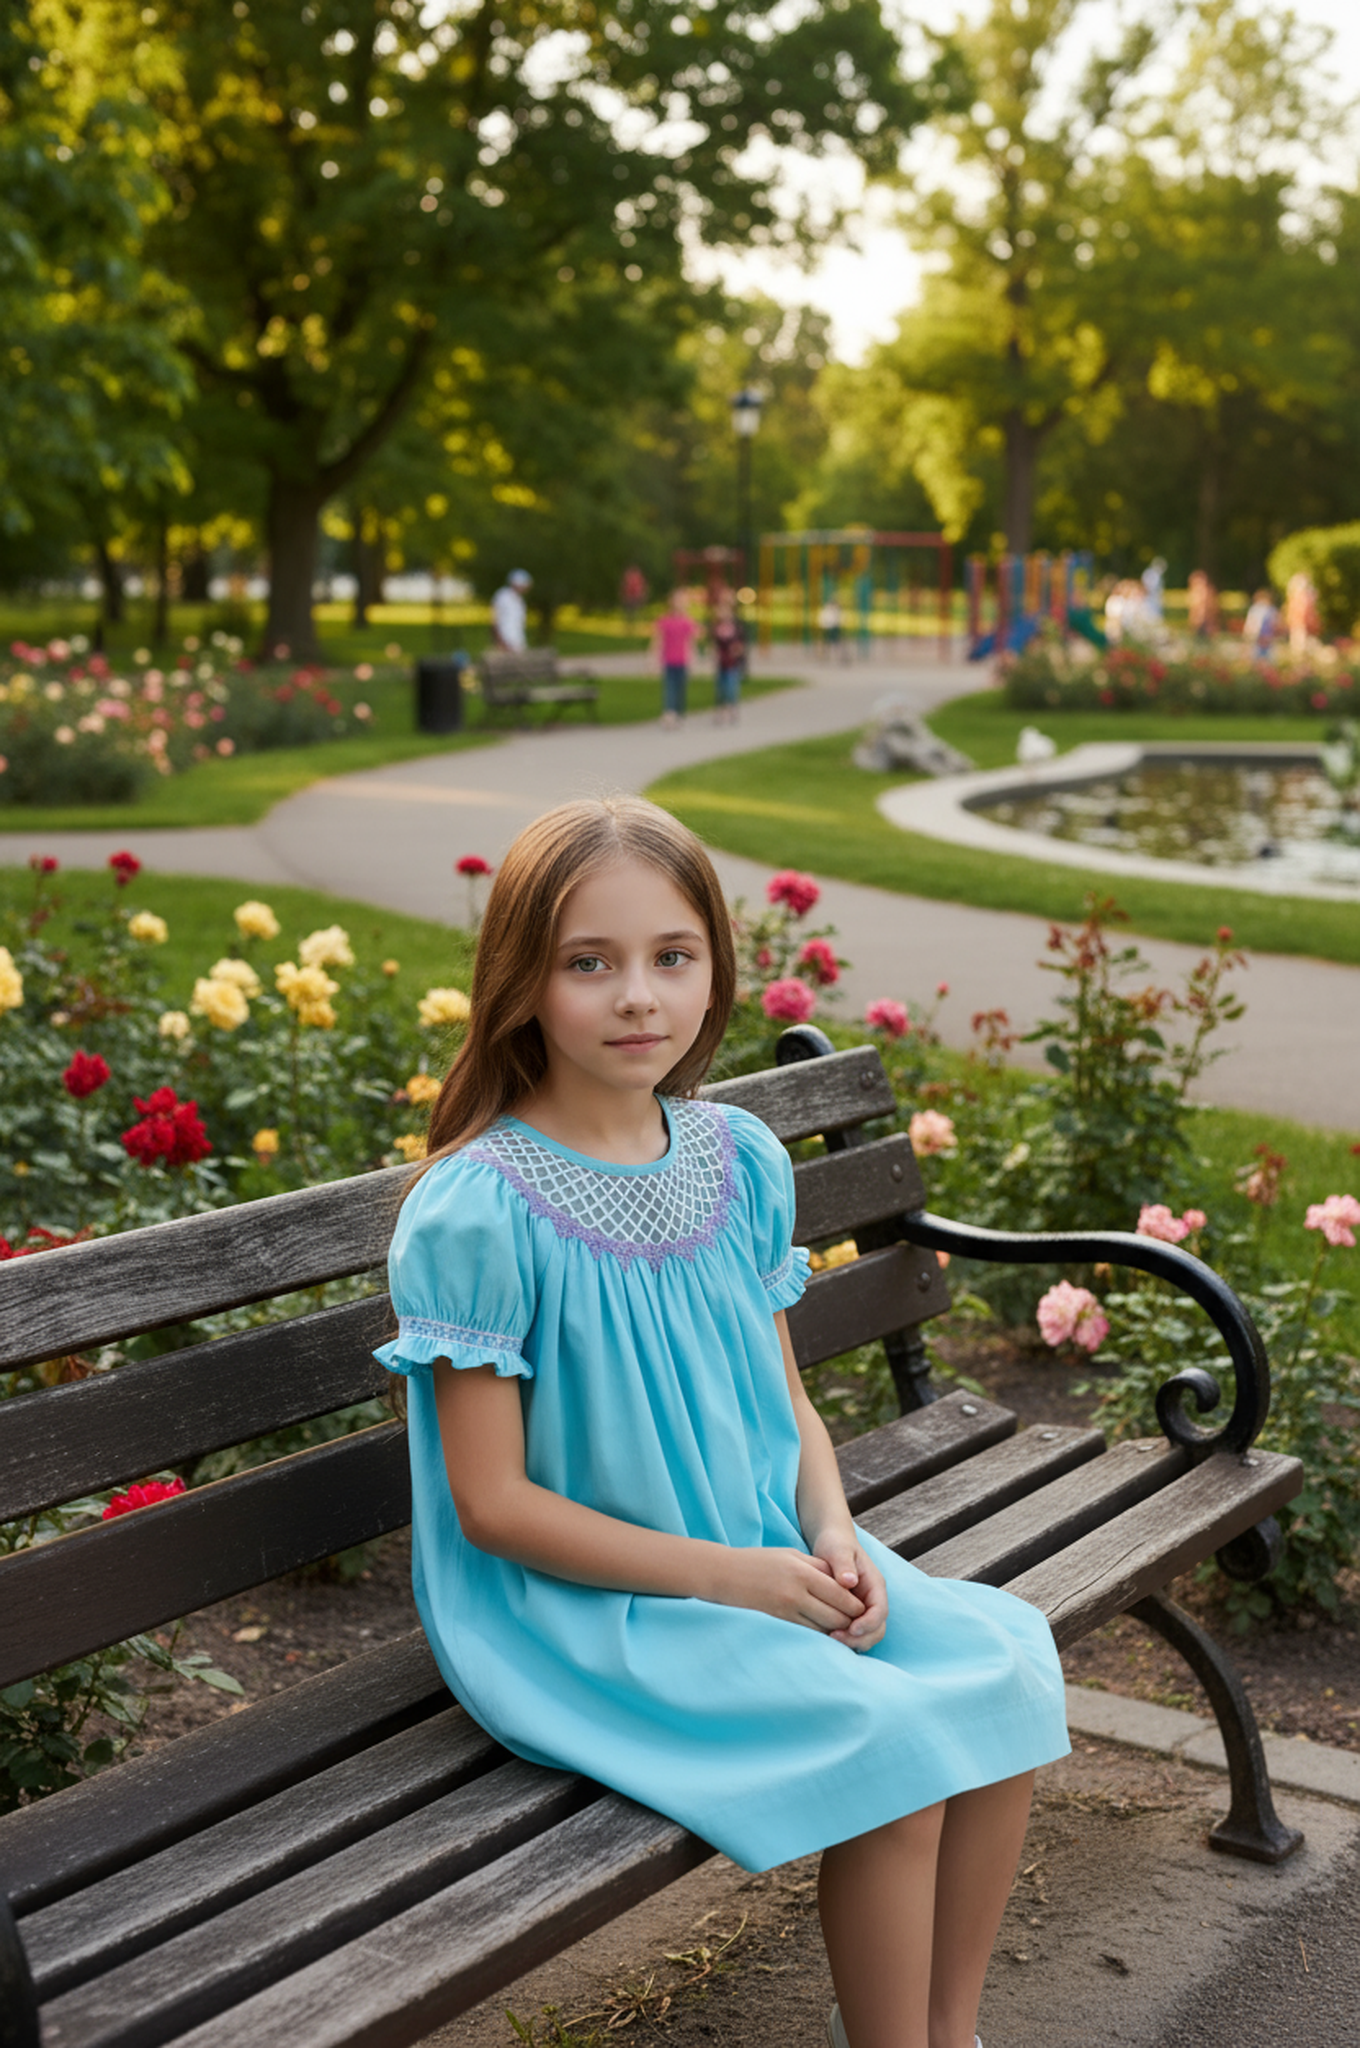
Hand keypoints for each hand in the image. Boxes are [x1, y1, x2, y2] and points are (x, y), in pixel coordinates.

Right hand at [710, 1547, 866, 1635]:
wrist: (724, 1575)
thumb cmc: (760, 1562)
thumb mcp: (792, 1556)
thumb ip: (819, 1568)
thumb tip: (845, 1584)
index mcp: (803, 1572)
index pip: (841, 1595)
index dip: (856, 1605)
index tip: (861, 1609)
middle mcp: (796, 1594)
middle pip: (836, 1616)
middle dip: (850, 1622)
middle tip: (857, 1624)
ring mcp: (786, 1612)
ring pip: (823, 1629)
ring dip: (836, 1632)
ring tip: (843, 1631)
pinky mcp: (777, 1624)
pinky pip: (806, 1634)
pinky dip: (818, 1636)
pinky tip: (823, 1634)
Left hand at [809, 1529, 888, 1650]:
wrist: (830, 1542)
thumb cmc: (835, 1543)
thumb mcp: (838, 1549)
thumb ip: (844, 1564)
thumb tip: (850, 1581)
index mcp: (875, 1585)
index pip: (880, 1611)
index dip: (868, 1623)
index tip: (851, 1628)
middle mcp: (873, 1599)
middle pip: (877, 1629)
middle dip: (860, 1638)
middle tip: (835, 1638)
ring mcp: (864, 1608)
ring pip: (867, 1635)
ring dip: (852, 1641)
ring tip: (829, 1639)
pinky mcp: (852, 1614)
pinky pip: (854, 1633)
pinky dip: (845, 1639)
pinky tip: (826, 1636)